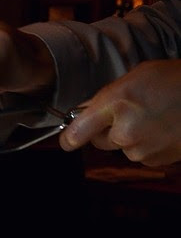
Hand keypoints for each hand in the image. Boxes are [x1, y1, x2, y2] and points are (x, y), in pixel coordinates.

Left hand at [59, 60, 180, 166]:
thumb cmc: (176, 81)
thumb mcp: (138, 76)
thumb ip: (107, 95)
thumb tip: (84, 112)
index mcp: (117, 102)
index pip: (78, 132)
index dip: (70, 138)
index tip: (68, 140)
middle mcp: (124, 130)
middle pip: (98, 141)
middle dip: (107, 129)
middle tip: (132, 110)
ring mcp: (138, 149)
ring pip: (120, 147)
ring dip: (129, 136)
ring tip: (153, 116)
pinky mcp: (151, 161)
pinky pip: (138, 154)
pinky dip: (146, 143)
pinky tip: (162, 127)